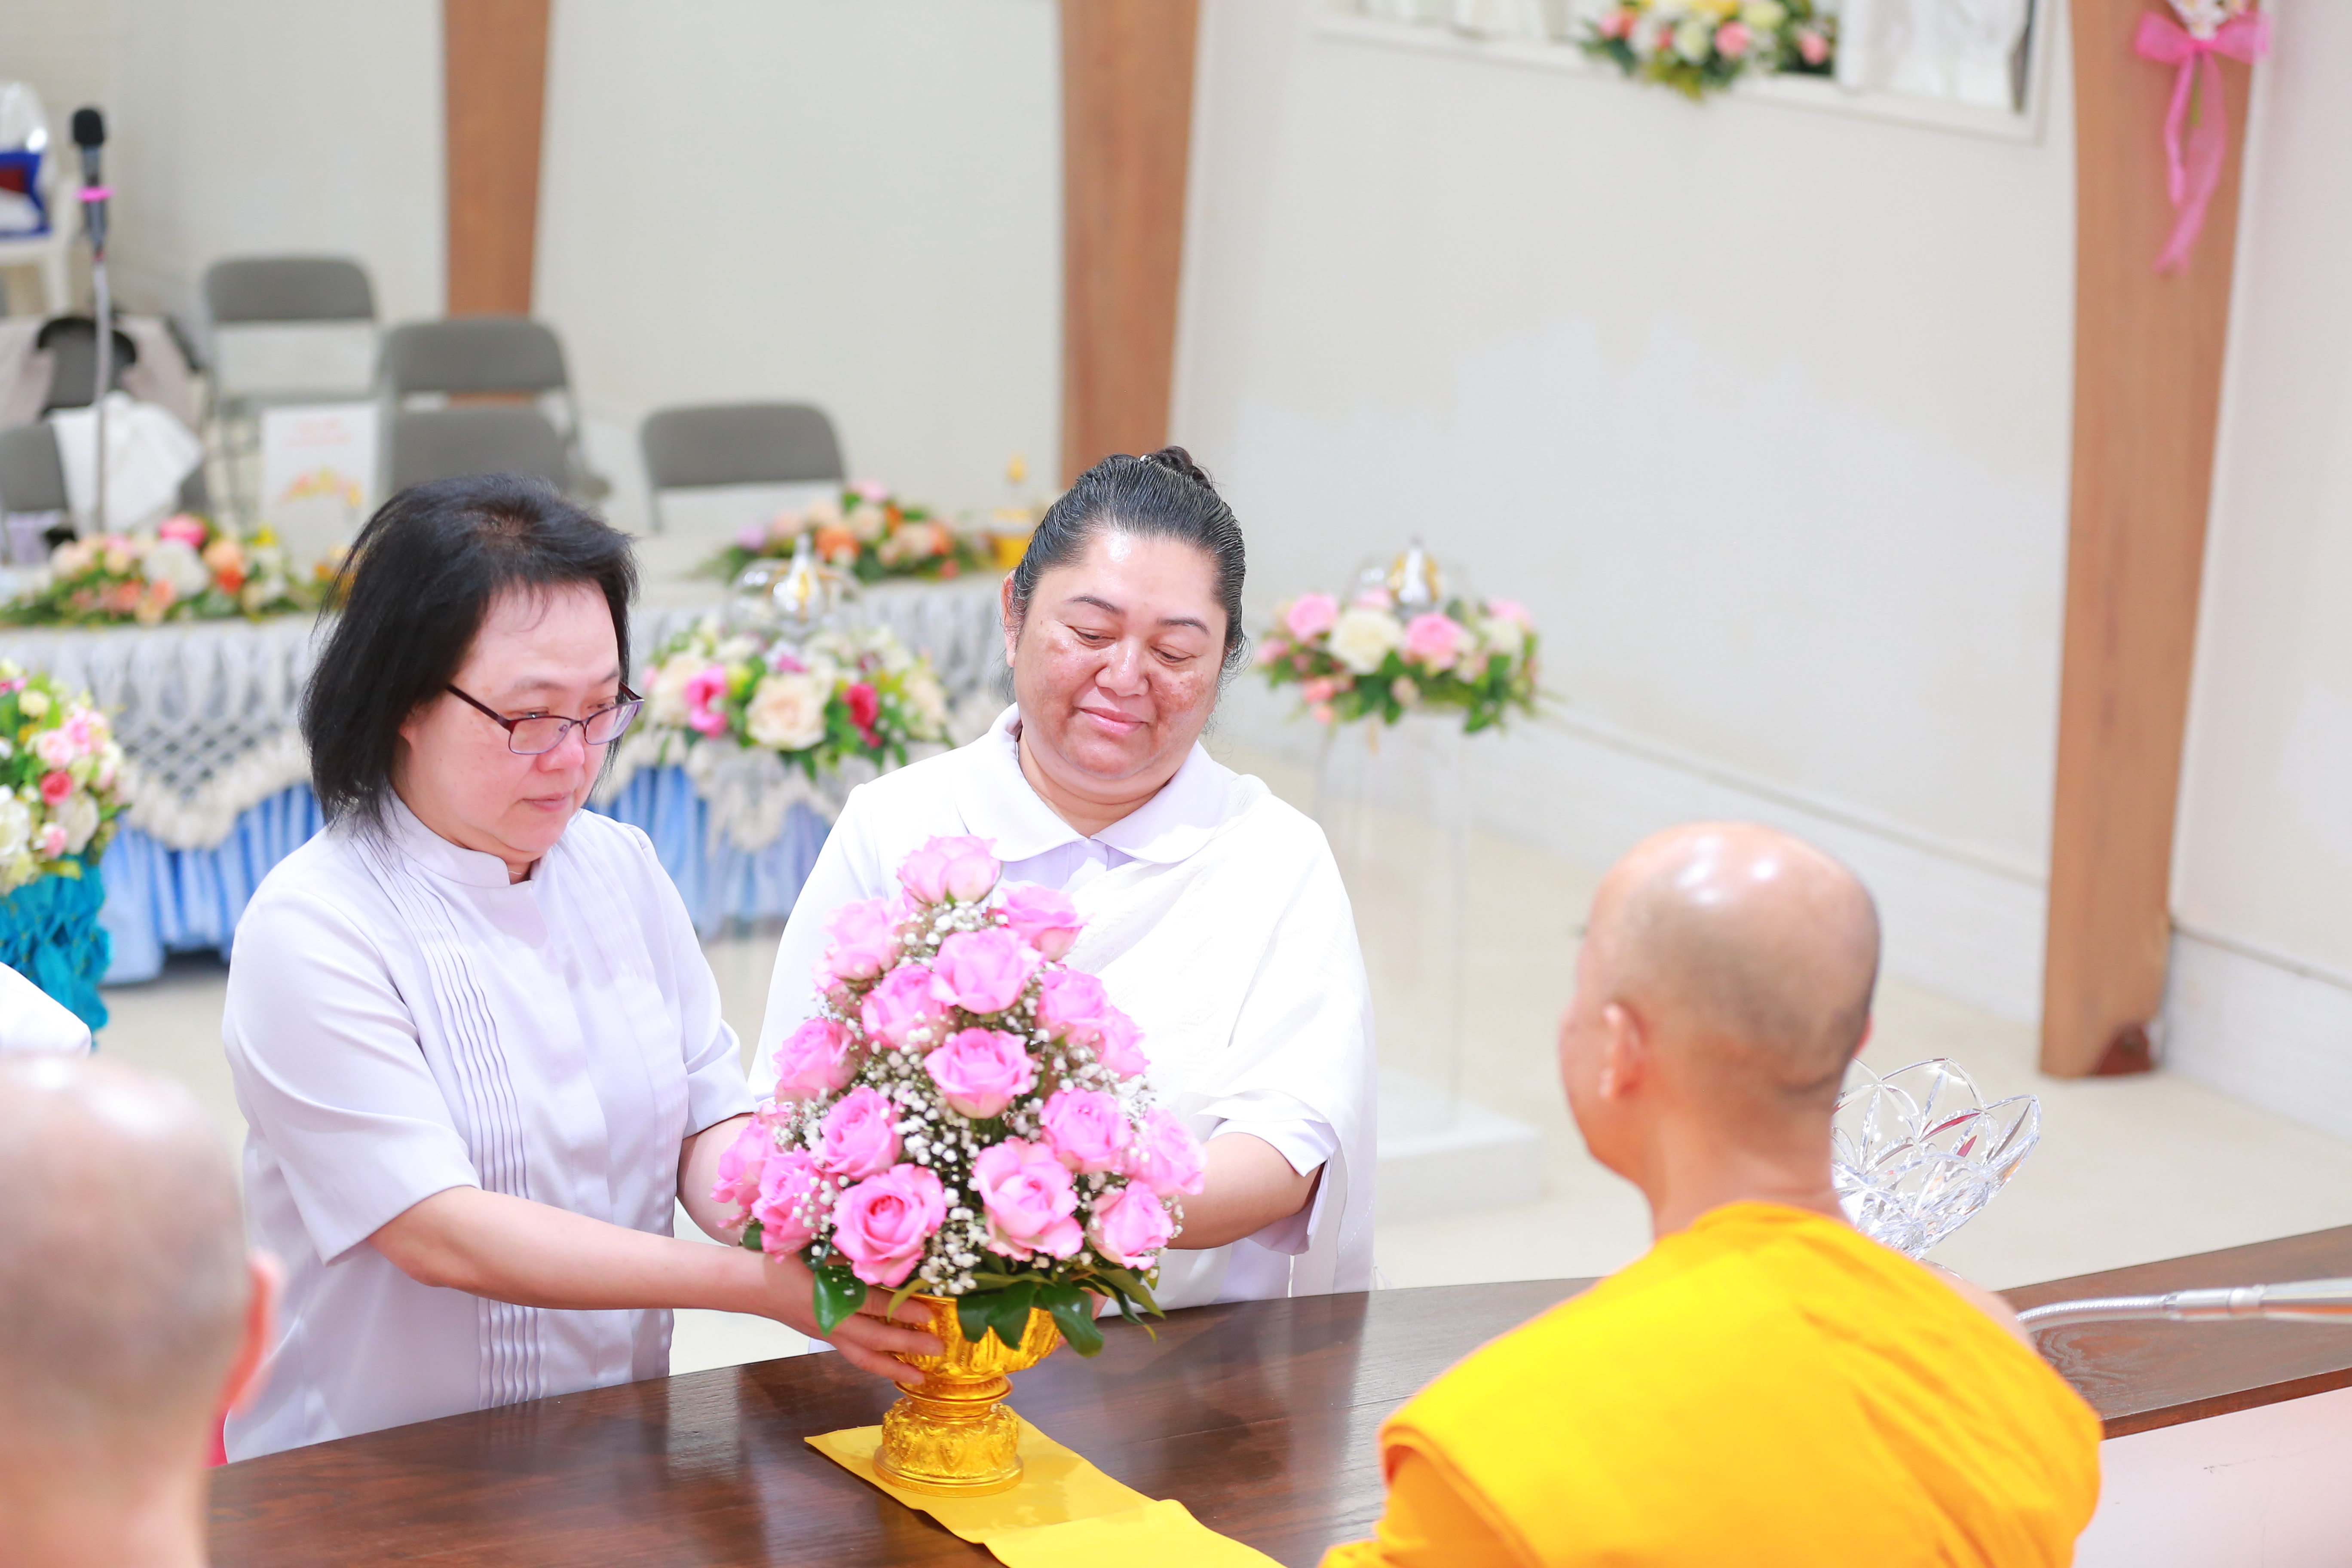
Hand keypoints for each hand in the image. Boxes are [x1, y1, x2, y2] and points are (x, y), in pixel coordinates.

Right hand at [745, 1251, 942, 1382]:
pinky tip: (893, 1364)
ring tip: (920, 1376)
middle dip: (907, 1346)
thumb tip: (892, 1257)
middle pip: (874, 1340)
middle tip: (938, 1349)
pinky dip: (875, 1362)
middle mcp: (831, 1322)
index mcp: (830, 1298)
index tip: (930, 1313)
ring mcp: (827, 1333)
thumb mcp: (822, 1249)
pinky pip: (854, 1355)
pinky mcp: (824, 1337)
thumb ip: (854, 1256)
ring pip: (863, 1357)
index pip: (874, 1306)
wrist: (754, 1282)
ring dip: (893, 1367)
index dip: (903, 1310)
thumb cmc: (788, 1259)